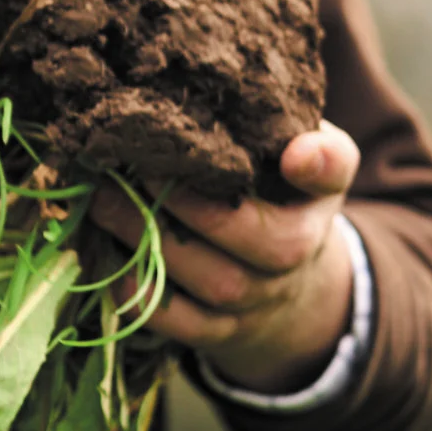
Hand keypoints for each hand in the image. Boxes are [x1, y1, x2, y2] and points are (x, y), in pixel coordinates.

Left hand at [90, 124, 361, 394]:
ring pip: (210, 278)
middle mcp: (296, 251)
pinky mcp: (219, 332)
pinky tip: (100, 254)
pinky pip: (179, 322)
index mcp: (316, 192)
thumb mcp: (294, 152)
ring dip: (147, 238)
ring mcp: (258, 298)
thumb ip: (282, 124)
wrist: (283, 281)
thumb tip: (246, 98)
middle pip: (252, 234)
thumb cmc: (275, 195)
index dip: (317, 163)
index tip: (295, 152)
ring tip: (99, 199)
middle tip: (127, 161)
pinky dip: (138, 292)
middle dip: (184, 200)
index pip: (332, 171)